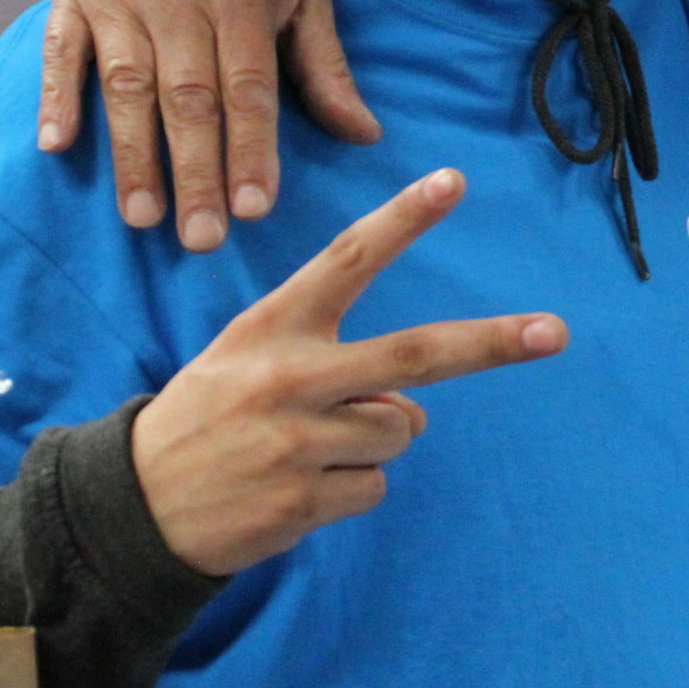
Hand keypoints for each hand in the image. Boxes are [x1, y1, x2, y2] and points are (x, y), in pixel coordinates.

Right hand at [39, 0, 378, 251]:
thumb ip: (324, 65)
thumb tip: (365, 135)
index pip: (249, 87)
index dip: (251, 148)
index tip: (255, 208)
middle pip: (188, 96)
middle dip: (195, 171)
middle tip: (201, 238)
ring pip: (125, 82)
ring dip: (132, 153)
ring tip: (143, 216)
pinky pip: (61, 46)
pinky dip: (57, 94)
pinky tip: (56, 145)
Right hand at [129, 169, 566, 577]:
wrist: (133, 506)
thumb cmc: (208, 418)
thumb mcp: (246, 359)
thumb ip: (331, 361)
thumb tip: (413, 408)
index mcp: (273, 327)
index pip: (347, 259)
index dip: (403, 219)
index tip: (454, 181)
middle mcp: (290, 376)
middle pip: (416, 353)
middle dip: (493, 342)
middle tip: (555, 332)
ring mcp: (297, 441)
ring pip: (401, 430)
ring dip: (375, 442)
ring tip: (307, 449)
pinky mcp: (302, 500)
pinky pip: (374, 486)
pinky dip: (350, 490)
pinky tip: (295, 489)